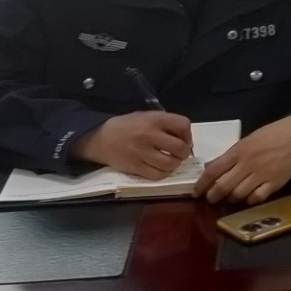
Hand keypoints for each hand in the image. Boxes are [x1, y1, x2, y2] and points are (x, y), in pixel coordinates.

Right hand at [73, 111, 192, 178]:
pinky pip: (157, 174)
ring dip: (175, 164)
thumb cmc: (128, 126)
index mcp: (154, 119)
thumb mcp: (147, 116)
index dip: (188, 134)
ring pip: (170, 163)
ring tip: (171, 161)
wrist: (101, 138)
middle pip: (179, 147)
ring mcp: (142, 152)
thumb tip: (185, 138)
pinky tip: (162, 168)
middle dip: (184, 152)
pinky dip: (164, 173)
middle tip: (179, 153)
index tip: (184, 139)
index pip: (183, 125)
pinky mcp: (135, 167)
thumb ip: (165, 124)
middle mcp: (149, 134)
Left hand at [196, 115, 290, 203]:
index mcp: (238, 151)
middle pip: (223, 186)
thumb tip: (209, 167)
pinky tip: (249, 196)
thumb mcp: (245, 141)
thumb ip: (227, 156)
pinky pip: (257, 198)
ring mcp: (261, 175)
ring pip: (239, 194)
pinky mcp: (274, 183)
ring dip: (231, 198)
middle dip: (213, 196)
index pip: (214, 170)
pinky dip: (250, 200)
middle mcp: (247, 164)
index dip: (202, 183)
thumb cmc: (268, 136)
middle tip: (211, 199)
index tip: (196, 192)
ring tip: (230, 197)